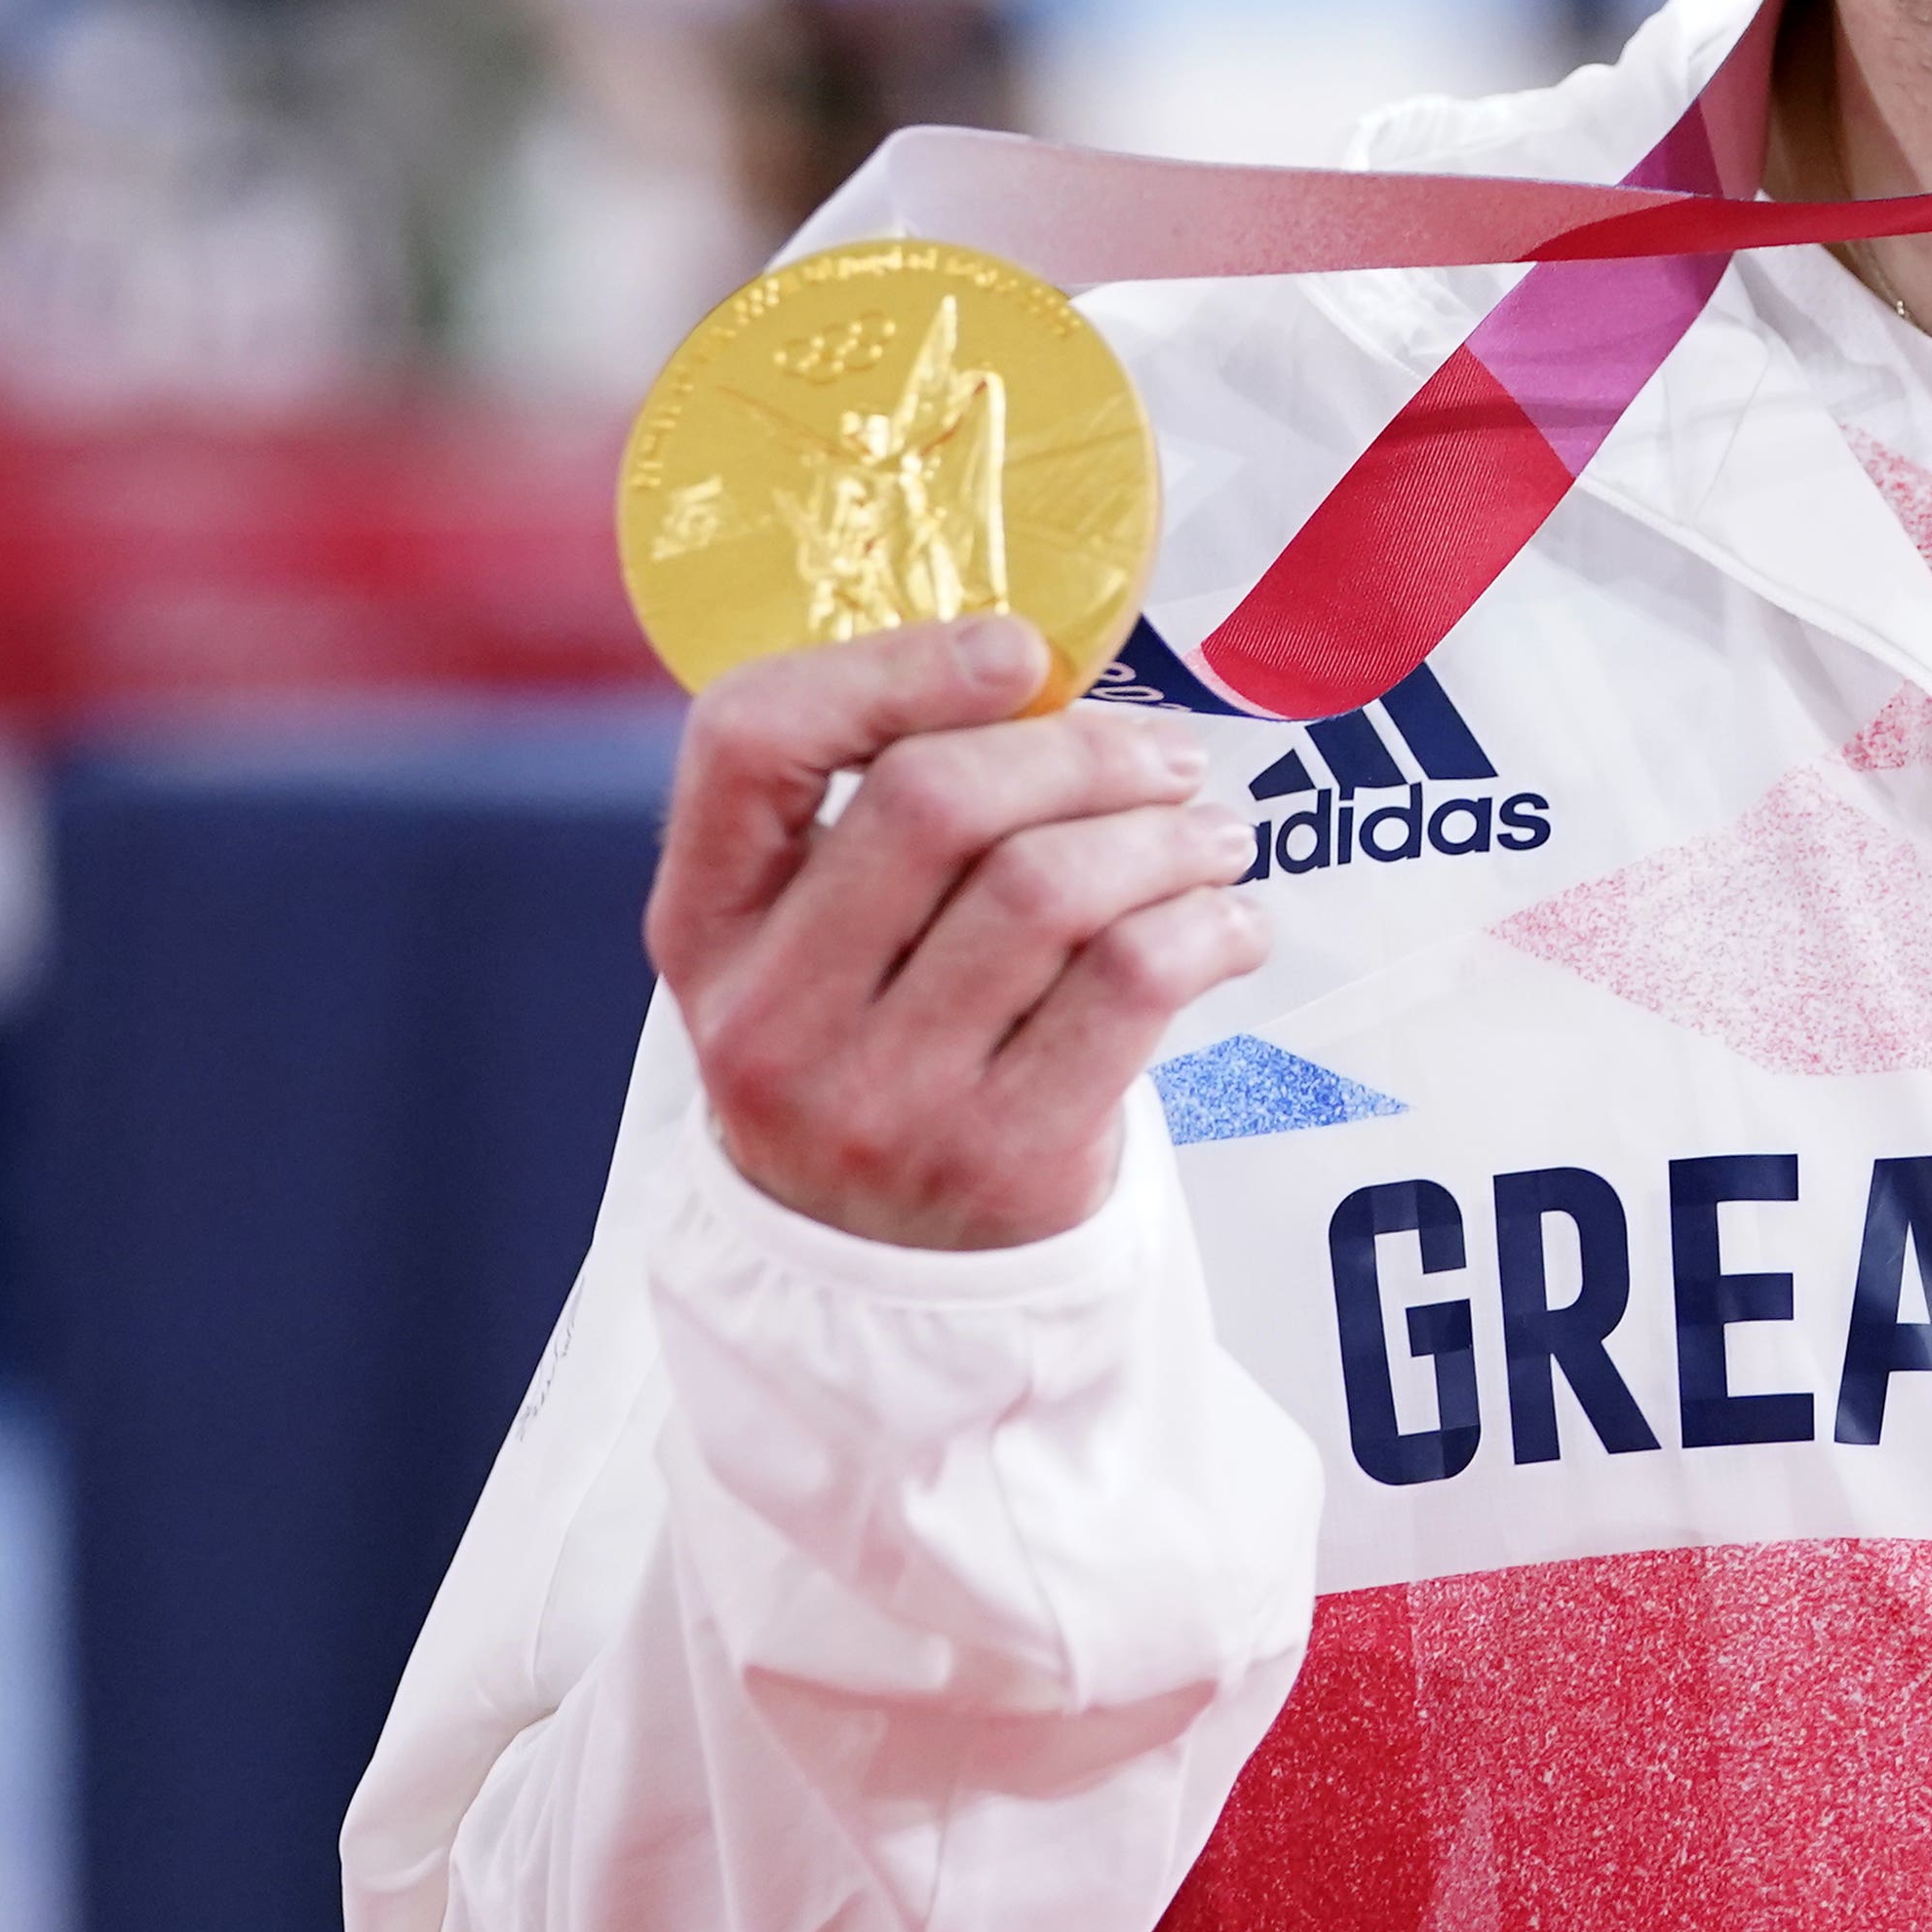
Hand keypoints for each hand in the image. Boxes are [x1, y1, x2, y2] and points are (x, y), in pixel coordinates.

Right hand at [648, 615, 1268, 1251]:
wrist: (885, 1277)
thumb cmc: (875, 1048)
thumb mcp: (812, 943)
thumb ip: (877, 814)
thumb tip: (1051, 677)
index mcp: (704, 925)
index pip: (748, 741)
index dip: (891, 668)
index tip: (1016, 653)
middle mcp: (770, 1016)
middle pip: (933, 801)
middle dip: (1080, 751)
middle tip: (1163, 755)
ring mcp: (880, 1099)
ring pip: (1050, 886)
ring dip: (1165, 836)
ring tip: (1211, 835)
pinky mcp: (1000, 1158)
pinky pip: (1132, 982)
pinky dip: (1207, 924)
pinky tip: (1228, 922)